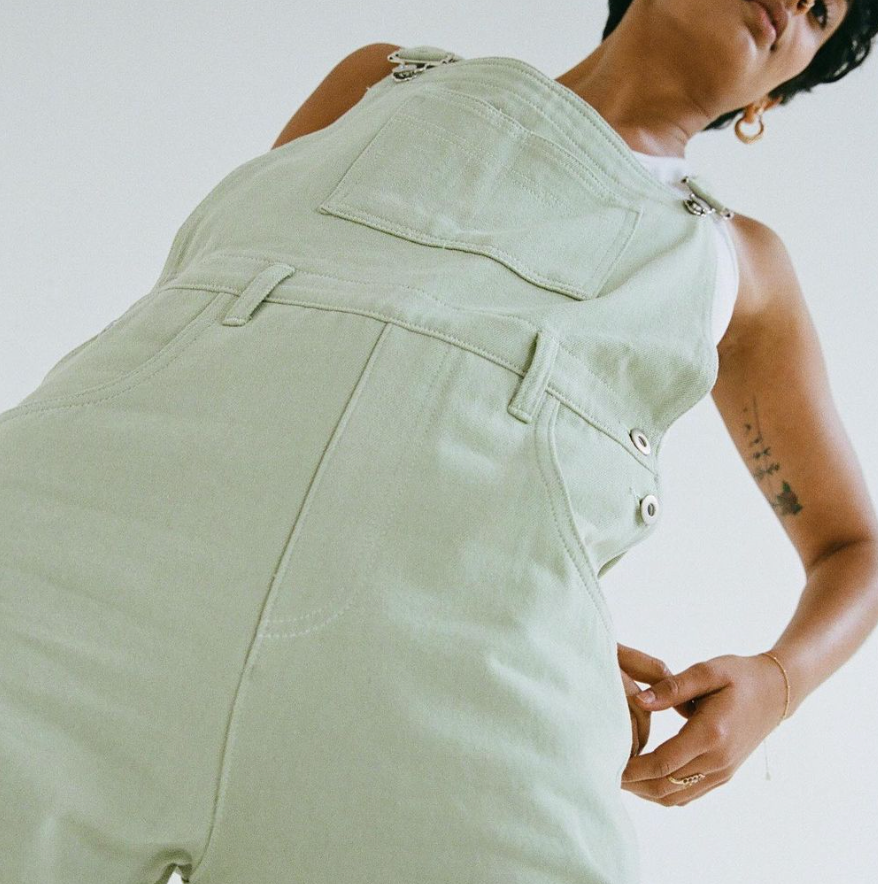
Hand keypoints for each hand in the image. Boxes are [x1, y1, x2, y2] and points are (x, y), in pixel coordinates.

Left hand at [620, 653, 786, 805]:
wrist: (777, 692)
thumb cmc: (739, 675)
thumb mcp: (707, 671)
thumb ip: (672, 687)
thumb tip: (639, 701)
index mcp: (711, 734)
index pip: (663, 763)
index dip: (632, 768)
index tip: (606, 763)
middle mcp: (718, 760)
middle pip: (665, 786)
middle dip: (632, 784)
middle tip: (603, 772)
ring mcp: (722, 772)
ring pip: (675, 797)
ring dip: (644, 792)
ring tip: (618, 776)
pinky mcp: (723, 775)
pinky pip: (688, 794)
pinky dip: (663, 792)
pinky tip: (644, 778)